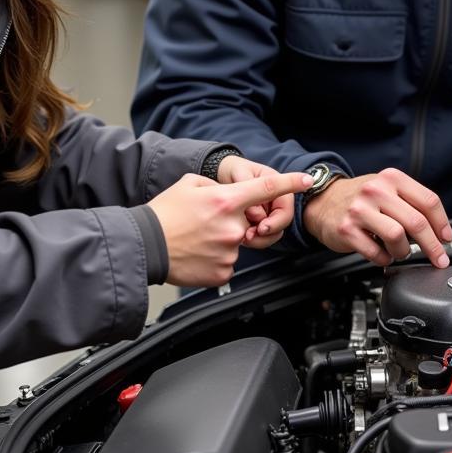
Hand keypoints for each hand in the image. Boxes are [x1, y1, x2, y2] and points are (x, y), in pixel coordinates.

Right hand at [148, 170, 313, 286]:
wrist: (145, 246)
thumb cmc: (164, 214)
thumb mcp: (189, 185)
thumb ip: (217, 186)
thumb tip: (230, 194)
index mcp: (225, 201)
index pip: (266, 189)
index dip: (291, 183)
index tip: (306, 180)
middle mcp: (232, 227)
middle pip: (247, 222)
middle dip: (230, 222)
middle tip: (203, 223)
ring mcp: (229, 252)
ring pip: (236, 244)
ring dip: (221, 242)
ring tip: (195, 239)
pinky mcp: (223, 273)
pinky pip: (228, 263)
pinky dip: (215, 259)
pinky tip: (197, 254)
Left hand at [215, 155, 296, 248]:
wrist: (222, 173)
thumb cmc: (233, 170)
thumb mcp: (240, 173)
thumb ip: (249, 189)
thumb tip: (258, 215)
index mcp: (277, 186)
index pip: (285, 209)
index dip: (276, 222)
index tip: (261, 228)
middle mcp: (275, 200)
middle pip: (280, 225)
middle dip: (267, 234)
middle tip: (249, 236)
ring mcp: (267, 211)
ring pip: (272, 233)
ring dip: (259, 239)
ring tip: (244, 238)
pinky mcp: (258, 221)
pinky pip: (261, 236)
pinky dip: (253, 239)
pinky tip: (241, 238)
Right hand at [302, 169, 451, 267]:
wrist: (322, 201)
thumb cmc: (361, 199)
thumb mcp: (386, 188)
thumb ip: (411, 203)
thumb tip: (439, 231)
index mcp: (391, 178)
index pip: (428, 201)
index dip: (442, 224)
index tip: (446, 238)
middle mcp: (375, 191)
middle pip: (416, 222)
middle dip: (433, 246)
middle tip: (438, 258)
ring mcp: (359, 210)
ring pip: (397, 237)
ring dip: (404, 251)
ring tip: (399, 251)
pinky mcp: (346, 230)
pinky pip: (376, 253)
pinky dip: (384, 259)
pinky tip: (382, 254)